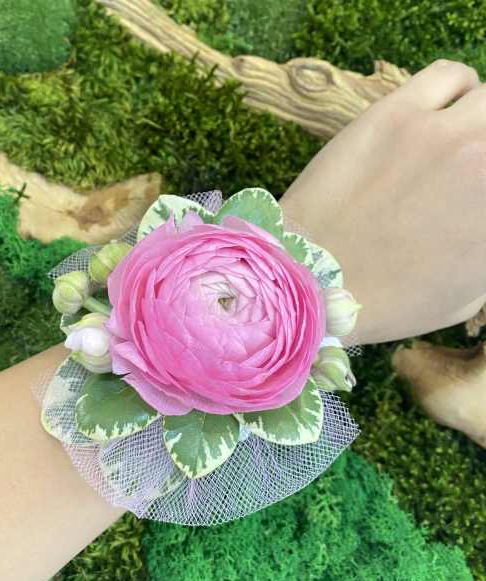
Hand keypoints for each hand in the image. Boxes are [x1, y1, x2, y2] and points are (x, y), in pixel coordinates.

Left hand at [280, 59, 485, 343]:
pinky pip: (448, 75)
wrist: (314, 281)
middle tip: (468, 171)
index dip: (483, 196)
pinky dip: (456, 91)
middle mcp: (485, 163)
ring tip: (458, 141)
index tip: (474, 198)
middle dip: (485, 154)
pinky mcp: (395, 113)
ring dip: (480, 119)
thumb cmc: (387, 303)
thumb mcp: (465, 296)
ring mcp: (443, 132)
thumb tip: (479, 218)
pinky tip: (439, 115)